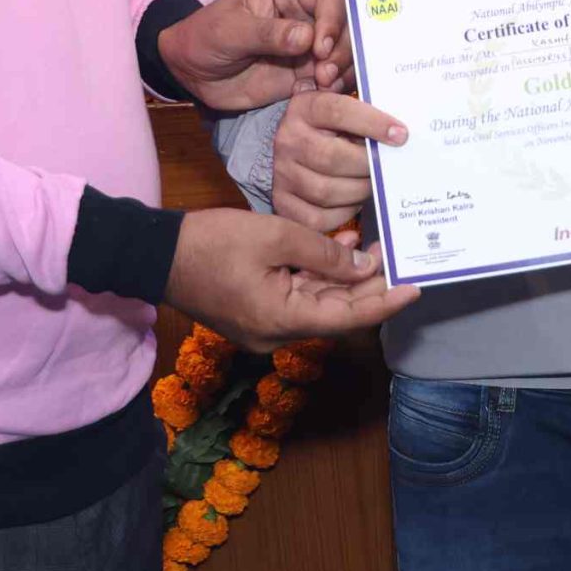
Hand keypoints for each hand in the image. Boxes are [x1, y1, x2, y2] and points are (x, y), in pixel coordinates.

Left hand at [160, 0, 347, 110]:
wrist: (189, 71)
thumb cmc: (204, 37)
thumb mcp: (229, 30)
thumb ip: (266, 33)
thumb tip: (306, 37)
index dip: (333, 20)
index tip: (320, 49)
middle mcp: (305, 18)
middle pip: (346, 26)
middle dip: (343, 49)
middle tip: (325, 74)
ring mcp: (307, 48)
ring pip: (344, 54)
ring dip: (343, 70)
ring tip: (324, 86)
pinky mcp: (304, 74)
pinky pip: (331, 79)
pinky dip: (334, 88)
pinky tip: (320, 95)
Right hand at [161, 206, 416, 350]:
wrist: (155, 254)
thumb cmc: (212, 243)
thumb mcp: (275, 237)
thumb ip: (323, 253)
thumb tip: (363, 268)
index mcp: (282, 320)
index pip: (349, 317)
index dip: (385, 301)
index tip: (416, 287)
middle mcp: (276, 333)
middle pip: (336, 313)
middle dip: (369, 287)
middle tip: (399, 258)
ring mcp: (264, 326)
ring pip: (318, 305)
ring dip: (345, 280)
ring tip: (374, 249)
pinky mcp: (255, 312)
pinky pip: (297, 299)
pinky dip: (319, 278)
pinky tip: (338, 252)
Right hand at [272, 83, 406, 232]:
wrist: (295, 143)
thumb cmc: (333, 121)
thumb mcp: (342, 95)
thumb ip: (358, 88)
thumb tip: (387, 93)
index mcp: (305, 107)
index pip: (338, 111)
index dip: (373, 123)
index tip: (401, 135)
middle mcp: (288, 140)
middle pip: (332, 158)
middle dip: (369, 165)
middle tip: (388, 166)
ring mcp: (282, 174)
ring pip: (326, 192)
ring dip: (359, 190)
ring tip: (374, 183)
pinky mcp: (284, 203)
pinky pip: (317, 219)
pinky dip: (343, 214)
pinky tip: (356, 202)